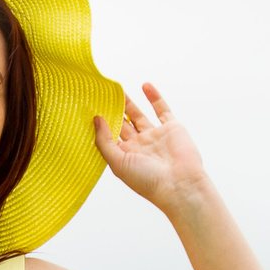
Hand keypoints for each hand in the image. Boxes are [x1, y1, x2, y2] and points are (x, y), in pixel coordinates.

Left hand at [92, 82, 208, 209]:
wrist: (179, 184)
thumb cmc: (148, 180)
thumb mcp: (118, 162)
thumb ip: (105, 141)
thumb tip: (97, 119)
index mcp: (126, 156)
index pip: (110, 136)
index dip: (101, 123)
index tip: (90, 108)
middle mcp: (140, 146)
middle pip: (123, 124)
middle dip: (113, 111)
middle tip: (102, 95)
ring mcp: (156, 136)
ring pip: (139, 115)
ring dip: (129, 103)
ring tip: (118, 90)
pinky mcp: (172, 128)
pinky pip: (162, 109)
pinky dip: (154, 97)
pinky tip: (144, 85)